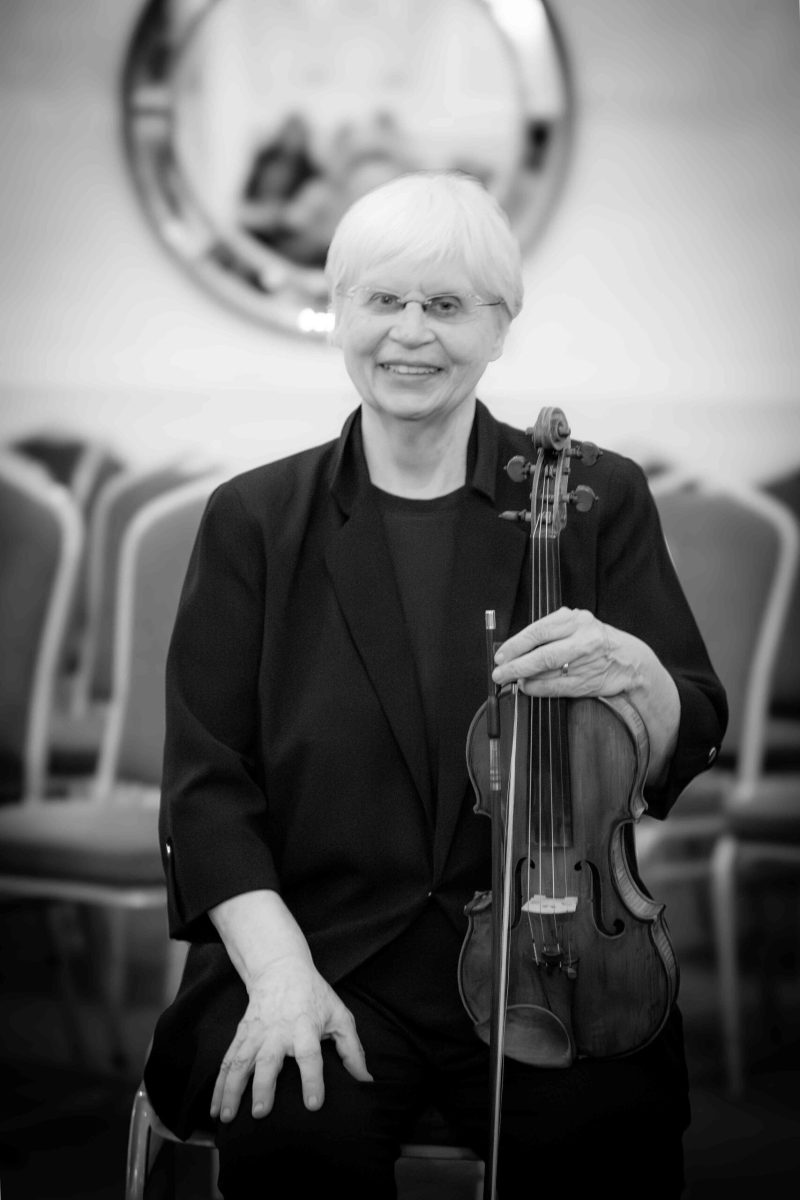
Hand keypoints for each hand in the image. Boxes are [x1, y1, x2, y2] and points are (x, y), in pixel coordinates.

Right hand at [210, 955, 371, 1123]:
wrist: (280, 968)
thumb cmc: (314, 996)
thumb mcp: (339, 1016)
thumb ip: (352, 1050)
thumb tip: (365, 1080)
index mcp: (305, 1027)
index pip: (310, 1054)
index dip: (312, 1079)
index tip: (313, 1104)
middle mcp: (278, 1031)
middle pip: (269, 1060)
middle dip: (263, 1087)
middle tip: (261, 1112)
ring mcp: (256, 1033)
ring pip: (240, 1063)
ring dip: (232, 1091)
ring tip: (226, 1117)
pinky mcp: (241, 1035)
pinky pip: (227, 1062)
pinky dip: (219, 1085)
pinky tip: (214, 1109)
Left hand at [492, 607, 637, 697]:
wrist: (630, 661)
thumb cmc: (596, 642)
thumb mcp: (576, 627)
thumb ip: (549, 634)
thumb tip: (514, 651)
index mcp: (575, 620)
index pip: (538, 631)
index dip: (515, 645)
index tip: (500, 655)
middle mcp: (582, 638)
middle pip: (542, 653)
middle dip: (515, 665)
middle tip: (499, 673)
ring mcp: (586, 661)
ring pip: (547, 671)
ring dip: (524, 677)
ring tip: (512, 680)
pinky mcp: (587, 681)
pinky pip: (556, 687)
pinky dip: (538, 688)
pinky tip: (528, 687)